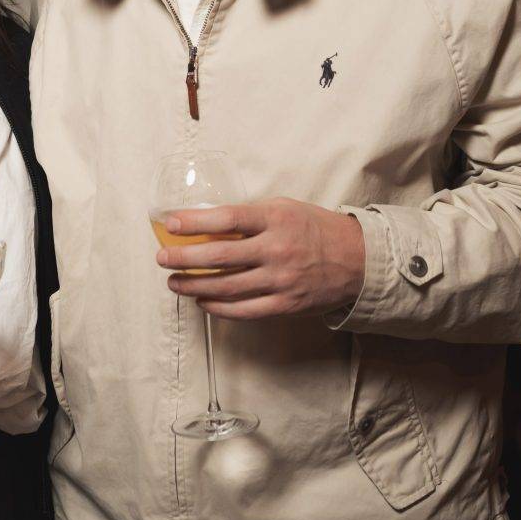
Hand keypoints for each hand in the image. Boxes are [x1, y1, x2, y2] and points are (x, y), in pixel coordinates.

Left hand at [156, 200, 364, 320]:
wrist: (357, 259)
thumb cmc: (315, 229)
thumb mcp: (285, 209)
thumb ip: (251, 216)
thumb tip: (207, 222)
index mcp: (276, 219)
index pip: (227, 218)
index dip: (194, 222)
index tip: (170, 224)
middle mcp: (277, 249)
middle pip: (219, 256)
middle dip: (183, 258)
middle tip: (163, 258)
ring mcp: (281, 280)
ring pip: (226, 287)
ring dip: (193, 285)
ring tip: (174, 282)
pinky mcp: (284, 305)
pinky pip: (243, 310)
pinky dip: (217, 307)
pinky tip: (201, 301)